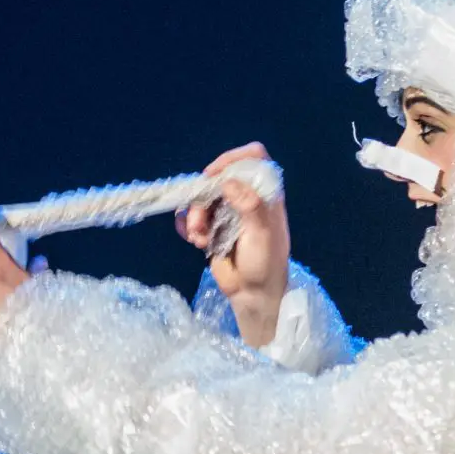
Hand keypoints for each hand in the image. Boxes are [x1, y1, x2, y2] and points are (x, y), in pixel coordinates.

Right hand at [175, 142, 290, 347]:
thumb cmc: (265, 264)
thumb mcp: (262, 234)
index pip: (253, 158)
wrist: (253, 295)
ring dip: (195, 216)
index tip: (215, 175)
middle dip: (204, 197)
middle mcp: (246, 199)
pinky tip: (194, 241)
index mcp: (265, 194)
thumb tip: (229, 182)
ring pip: (202, 199)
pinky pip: (192, 218)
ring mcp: (227, 214)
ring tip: (199, 239)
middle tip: (200, 220)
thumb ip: (249, 205)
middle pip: (219, 178)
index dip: (233, 159)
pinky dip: (189, 226)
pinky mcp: (212, 230)